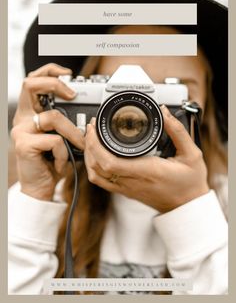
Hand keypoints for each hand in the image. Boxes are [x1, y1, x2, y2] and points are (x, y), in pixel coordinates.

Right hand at [11, 64, 84, 200]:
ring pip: (53, 117)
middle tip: (73, 94)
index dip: (49, 72)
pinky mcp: (23, 145)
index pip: (33, 81)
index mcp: (30, 113)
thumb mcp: (61, 137)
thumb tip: (87, 112)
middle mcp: (22, 118)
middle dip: (55, 84)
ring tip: (78, 146)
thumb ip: (66, 122)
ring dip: (73, 133)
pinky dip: (65, 153)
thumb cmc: (53, 161)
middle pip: (30, 85)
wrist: (41, 187)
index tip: (69, 75)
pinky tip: (61, 163)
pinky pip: (54, 140)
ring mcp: (20, 130)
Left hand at [84, 105, 208, 212]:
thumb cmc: (190, 183)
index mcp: (147, 171)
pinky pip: (102, 182)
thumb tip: (165, 113)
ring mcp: (127, 188)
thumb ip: (178, 131)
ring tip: (91, 139)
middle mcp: (133, 181)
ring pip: (95, 176)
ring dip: (88, 156)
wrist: (188, 207)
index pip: (110, 162)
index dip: (96, 144)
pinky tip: (97, 155)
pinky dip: (94, 167)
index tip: (95, 127)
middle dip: (88, 144)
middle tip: (92, 127)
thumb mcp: (192, 154)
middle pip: (97, 167)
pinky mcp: (125, 192)